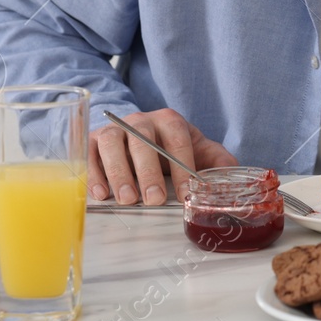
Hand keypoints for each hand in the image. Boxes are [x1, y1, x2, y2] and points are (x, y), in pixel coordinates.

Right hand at [87, 107, 237, 205]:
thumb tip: (231, 172)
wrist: (137, 134)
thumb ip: (216, 159)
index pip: (177, 139)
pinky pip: (88, 153)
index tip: (185, 194)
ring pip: (111, 142)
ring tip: (128, 200)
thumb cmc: (169, 147)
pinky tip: (101, 194)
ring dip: (119, 171)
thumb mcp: (196, 150)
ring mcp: (114, 129)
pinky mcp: (92, 140)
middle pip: (141, 138)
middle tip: (154, 199)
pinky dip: (93, 172)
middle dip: (148, 170)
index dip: (183, 167)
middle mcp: (140, 120)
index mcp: (169, 121)